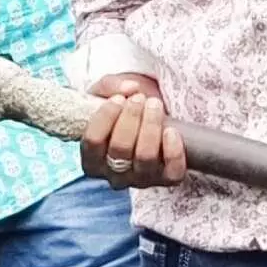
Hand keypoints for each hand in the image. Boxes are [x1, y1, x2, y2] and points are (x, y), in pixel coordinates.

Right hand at [81, 73, 179, 189]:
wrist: (147, 120)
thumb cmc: (122, 109)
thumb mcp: (107, 93)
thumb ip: (111, 86)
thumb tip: (130, 88)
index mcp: (92, 159)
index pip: (92, 142)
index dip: (105, 117)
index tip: (118, 99)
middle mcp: (113, 175)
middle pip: (119, 150)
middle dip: (131, 119)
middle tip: (139, 98)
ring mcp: (140, 179)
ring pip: (145, 158)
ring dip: (151, 127)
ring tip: (154, 105)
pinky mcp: (166, 179)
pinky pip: (171, 173)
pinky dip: (173, 152)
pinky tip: (172, 131)